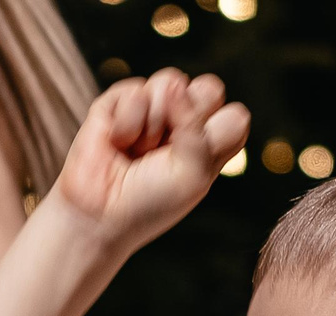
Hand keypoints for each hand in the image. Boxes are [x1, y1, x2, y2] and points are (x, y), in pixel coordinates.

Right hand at [47, 68, 249, 253]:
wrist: (100, 214)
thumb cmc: (151, 202)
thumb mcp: (192, 173)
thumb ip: (196, 127)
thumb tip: (173, 83)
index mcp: (212, 142)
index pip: (235, 116)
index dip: (216, 135)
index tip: (194, 164)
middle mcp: (186, 120)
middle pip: (209, 88)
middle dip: (190, 117)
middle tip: (168, 150)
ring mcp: (154, 108)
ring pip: (171, 82)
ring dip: (155, 124)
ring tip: (140, 151)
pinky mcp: (120, 101)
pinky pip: (136, 91)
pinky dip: (128, 123)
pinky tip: (117, 143)